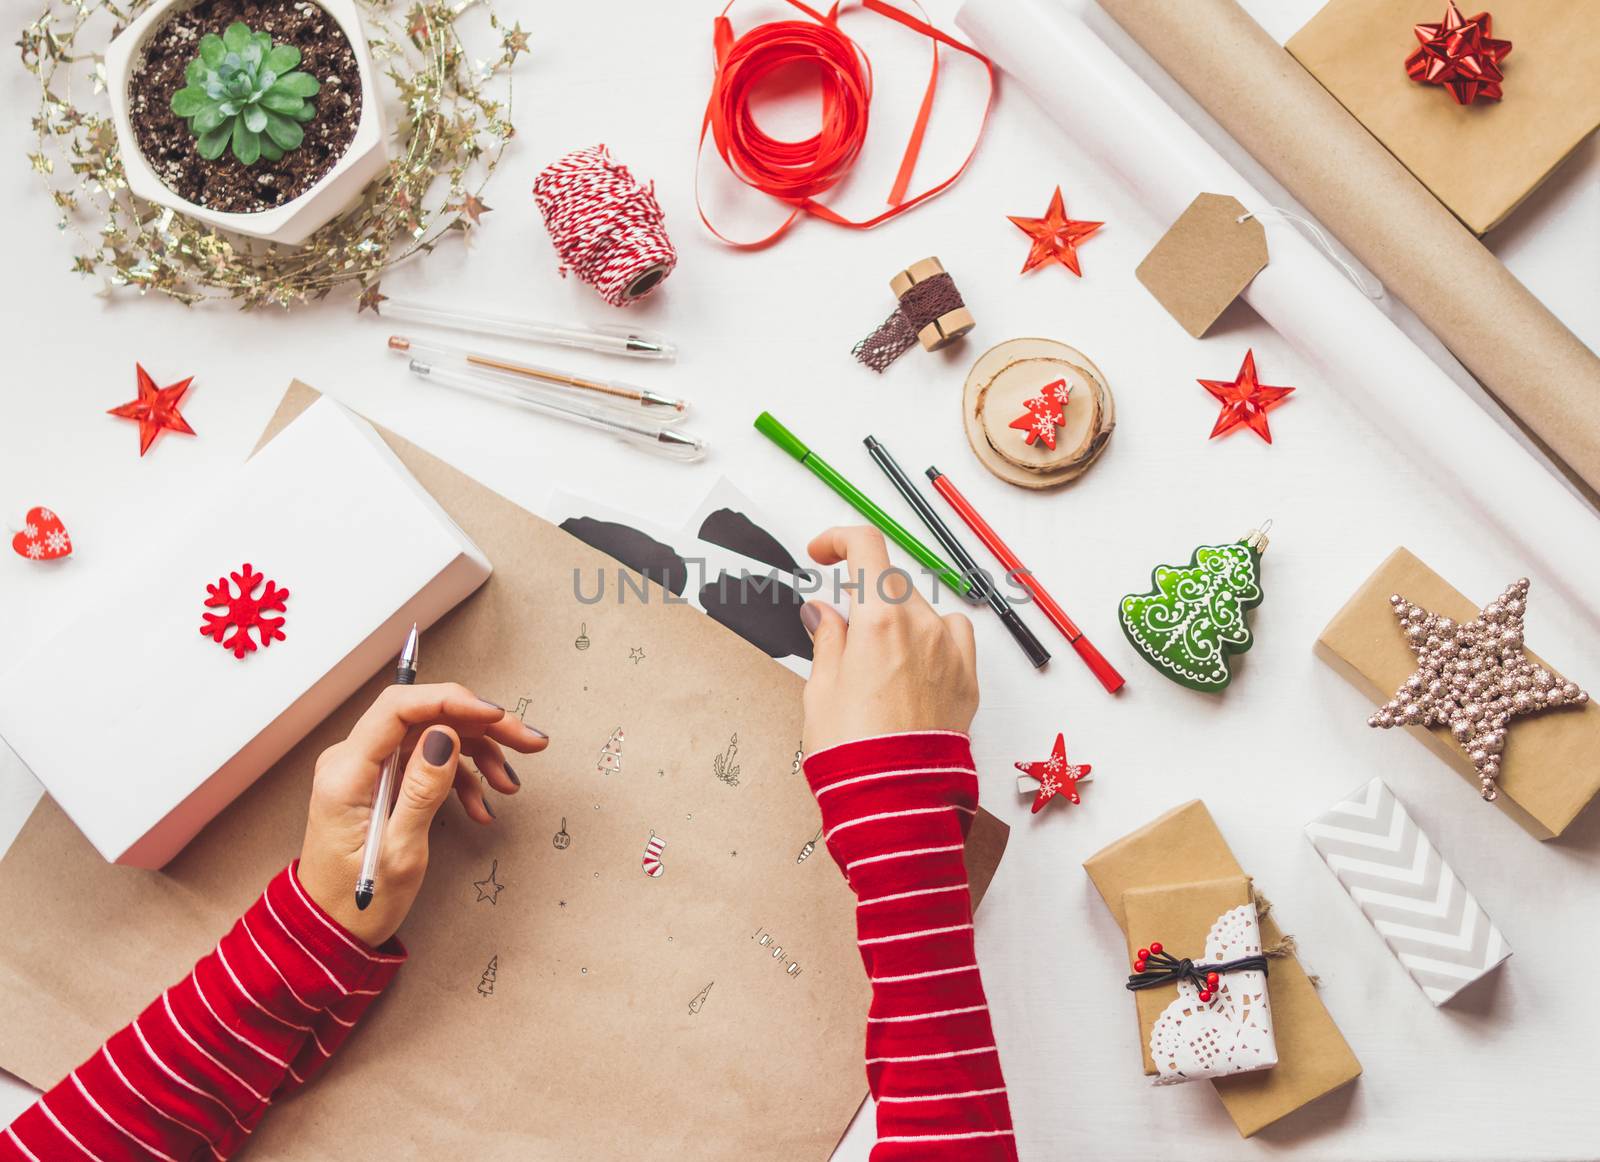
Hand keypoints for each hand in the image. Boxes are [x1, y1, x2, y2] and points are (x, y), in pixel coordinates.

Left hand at [296, 682, 547, 946]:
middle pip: (424, 717)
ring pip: (434, 736)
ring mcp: (368, 769)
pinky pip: (429, 760)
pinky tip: (481, 806)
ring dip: (479, 754)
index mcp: (346, 773)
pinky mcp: (382, 780)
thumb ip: (421, 790)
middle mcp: (352, 760)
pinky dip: (462, 778)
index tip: (495, 714)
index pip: (398, 708)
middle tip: (527, 739)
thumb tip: (444, 735)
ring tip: (509, 783)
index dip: (451, 700)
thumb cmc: (358, 901)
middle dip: (481, 724)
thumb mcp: (398, 853)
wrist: (332, 928)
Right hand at [800, 526, 978, 755]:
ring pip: (922, 608)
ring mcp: (949, 652)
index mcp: (878, 621)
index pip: (865, 546)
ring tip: (874, 659)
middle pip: (891, 580)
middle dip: (862, 592)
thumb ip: (828, 640)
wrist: (895, 802)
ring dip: (896, 616)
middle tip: (839, 625)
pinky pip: (953, 634)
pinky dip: (932, 635)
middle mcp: (920, 627)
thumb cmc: (852, 754)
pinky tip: (914, 660)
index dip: (838, 538)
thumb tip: (824, 612)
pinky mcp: (967, 678)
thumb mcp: (820, 691)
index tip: (822, 552)